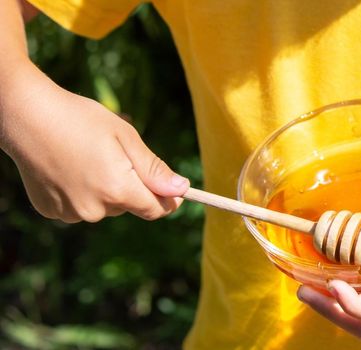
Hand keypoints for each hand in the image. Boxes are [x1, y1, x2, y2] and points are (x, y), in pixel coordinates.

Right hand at [1, 67, 188, 222]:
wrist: (25, 115)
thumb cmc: (80, 119)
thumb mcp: (125, 137)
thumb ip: (154, 169)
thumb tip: (182, 190)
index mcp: (117, 190)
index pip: (156, 210)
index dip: (167, 199)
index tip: (171, 187)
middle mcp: (94, 210)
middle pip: (129, 206)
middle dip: (131, 186)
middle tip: (114, 155)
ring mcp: (70, 213)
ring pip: (104, 207)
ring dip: (105, 189)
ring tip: (87, 158)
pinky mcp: (51, 211)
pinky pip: (79, 206)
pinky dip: (80, 191)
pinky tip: (68, 167)